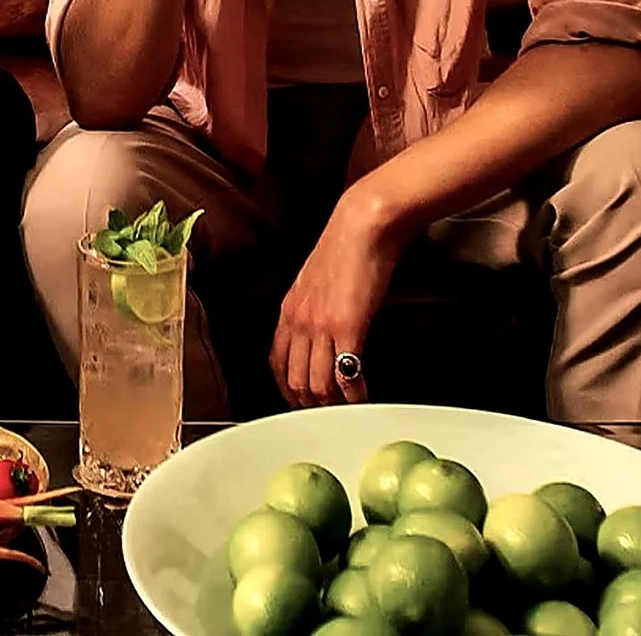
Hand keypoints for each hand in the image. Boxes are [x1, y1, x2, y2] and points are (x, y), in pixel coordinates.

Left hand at [271, 203, 401, 408]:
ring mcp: (321, 327)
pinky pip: (345, 375)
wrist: (363, 225)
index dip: (287, 389)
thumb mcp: (316, 280)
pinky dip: (354, 395)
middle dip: (310, 404)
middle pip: (294, 381)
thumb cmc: (347, 247)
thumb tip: (323, 331)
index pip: (276, 363)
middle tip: (329, 415)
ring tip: (348, 412)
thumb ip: (313, 308)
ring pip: (316, 385)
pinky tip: (363, 399)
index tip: (302, 402)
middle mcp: (298, 322)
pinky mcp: (347, 327)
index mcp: (289, 311)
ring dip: (332, 405)